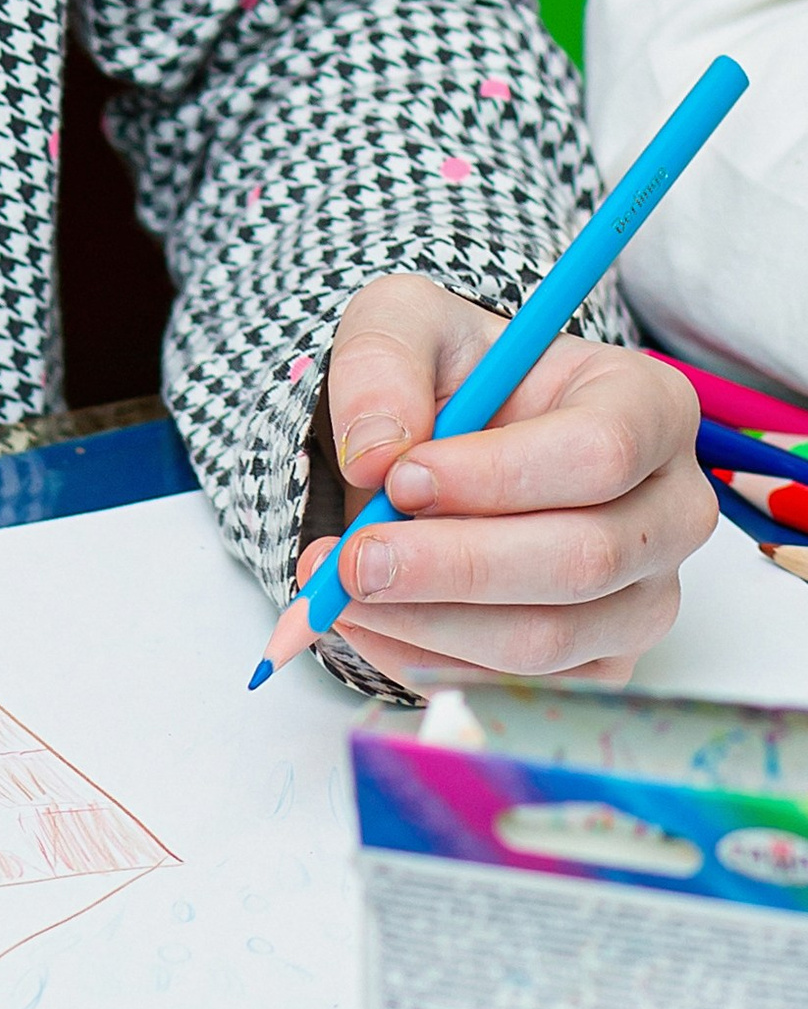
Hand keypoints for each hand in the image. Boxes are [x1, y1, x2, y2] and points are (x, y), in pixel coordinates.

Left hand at [310, 276, 715, 689]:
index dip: (498, 477)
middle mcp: (671, 509)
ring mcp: (646, 596)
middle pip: (583, 560)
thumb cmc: (451, 371)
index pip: (600, 452)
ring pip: (549, 639)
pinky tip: (368, 620)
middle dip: (453, 567)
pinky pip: (522, 687)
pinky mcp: (605, 662)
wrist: (451, 439)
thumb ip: (382, 364)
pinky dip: (430, 663)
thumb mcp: (402, 321)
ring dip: (430, 623)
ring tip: (338, 588)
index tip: (400, 479)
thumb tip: (375, 454)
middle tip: (352, 559)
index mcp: (648, 404)